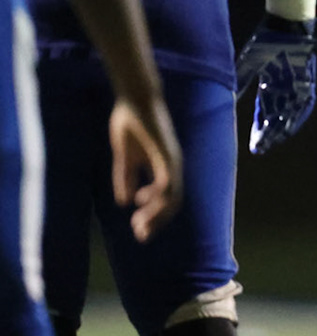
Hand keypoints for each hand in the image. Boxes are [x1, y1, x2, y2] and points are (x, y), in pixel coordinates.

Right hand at [109, 97, 182, 241]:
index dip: (153, 215)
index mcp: (163, 167)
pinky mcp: (167, 153)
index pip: (165, 198)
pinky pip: (167, 180)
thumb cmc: (131, 123)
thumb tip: (124, 202)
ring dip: (156, 213)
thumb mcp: (125, 157)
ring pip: (172, 195)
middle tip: (141, 235)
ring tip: (141, 226)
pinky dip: (158, 195)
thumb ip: (125, 177)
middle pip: (172, 202)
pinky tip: (143, 203)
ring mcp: (172, 160)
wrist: (134, 99)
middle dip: (156, 221)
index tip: (137, 228)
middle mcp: (172, 166)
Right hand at [235, 15, 316, 154]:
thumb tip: (227, 99)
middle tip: (261, 148)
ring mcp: (296, 86)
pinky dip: (299, 114)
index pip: (264, 114)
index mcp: (269, 86)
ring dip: (283, 127)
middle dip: (269, 134)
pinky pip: (305, 101)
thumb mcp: (248, 64)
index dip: (259, 130)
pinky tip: (291, 126)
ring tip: (274, 141)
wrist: (285, 24)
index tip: (254, 146)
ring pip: (290, 113)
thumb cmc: (266, 41)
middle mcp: (284, 90)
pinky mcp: (307, 80)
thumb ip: (240, 82)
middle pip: (276, 117)